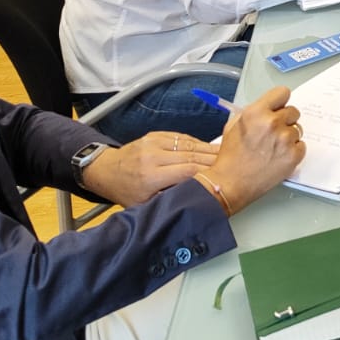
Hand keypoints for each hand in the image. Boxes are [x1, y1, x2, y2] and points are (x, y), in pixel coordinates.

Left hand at [79, 131, 218, 205]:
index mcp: (150, 176)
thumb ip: (170, 199)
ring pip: (189, 144)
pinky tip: (208, 148)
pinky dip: (197, 143)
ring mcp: (154, 142)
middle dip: (213, 159)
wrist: (106, 171)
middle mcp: (153, 156)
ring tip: (226, 154)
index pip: (187, 171)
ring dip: (208, 149)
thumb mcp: (146, 204)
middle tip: (232, 163)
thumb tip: (197, 199)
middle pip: (191, 155)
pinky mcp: (155, 135)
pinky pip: (182, 138)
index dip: (208, 172)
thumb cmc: (127, 191)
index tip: (223, 176)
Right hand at [204, 88, 306, 212]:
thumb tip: (269, 107)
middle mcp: (272, 123)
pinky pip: (301, 145)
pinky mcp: (294, 155)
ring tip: (273, 148)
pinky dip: (293, 151)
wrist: (231, 182)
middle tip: (274, 133)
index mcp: (257, 112)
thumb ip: (254, 113)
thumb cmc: (231, 156)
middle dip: (285, 120)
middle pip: (293, 111)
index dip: (281, 101)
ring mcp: (285, 140)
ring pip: (298, 130)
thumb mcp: (235, 125)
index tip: (279, 107)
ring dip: (288, 137)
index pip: (283, 93)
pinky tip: (278, 157)